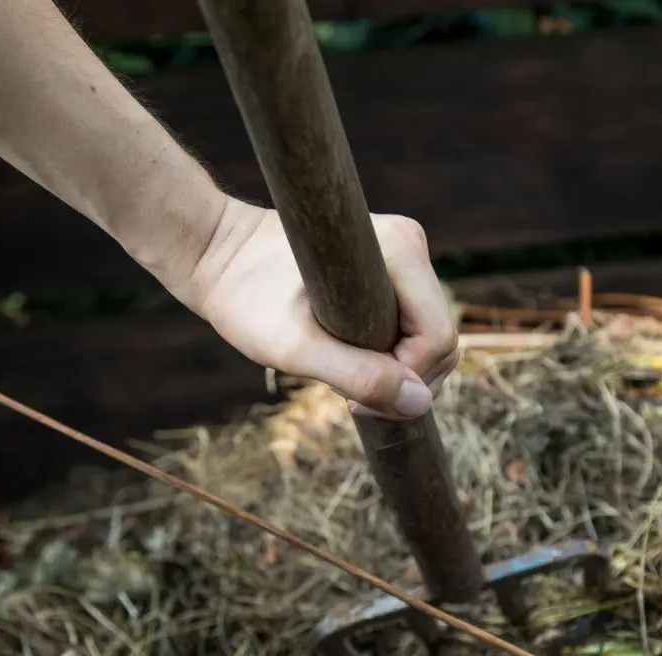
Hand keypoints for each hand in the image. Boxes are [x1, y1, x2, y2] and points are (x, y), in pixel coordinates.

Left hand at [178, 198, 460, 419]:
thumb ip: (359, 375)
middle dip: (404, 381)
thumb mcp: (296, 349)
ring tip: (344, 378)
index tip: (351, 397)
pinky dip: (391, 357)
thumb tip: (419, 403)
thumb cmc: (247, 298)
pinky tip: (351, 360)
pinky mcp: (394, 272)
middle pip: (442, 340)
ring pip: (430, 338)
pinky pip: (414, 328)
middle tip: (348, 397)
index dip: (406, 380)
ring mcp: (406, 258)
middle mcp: (413, 246)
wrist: (220, 256)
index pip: (438, 338)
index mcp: (401, 250)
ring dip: (397, 372)